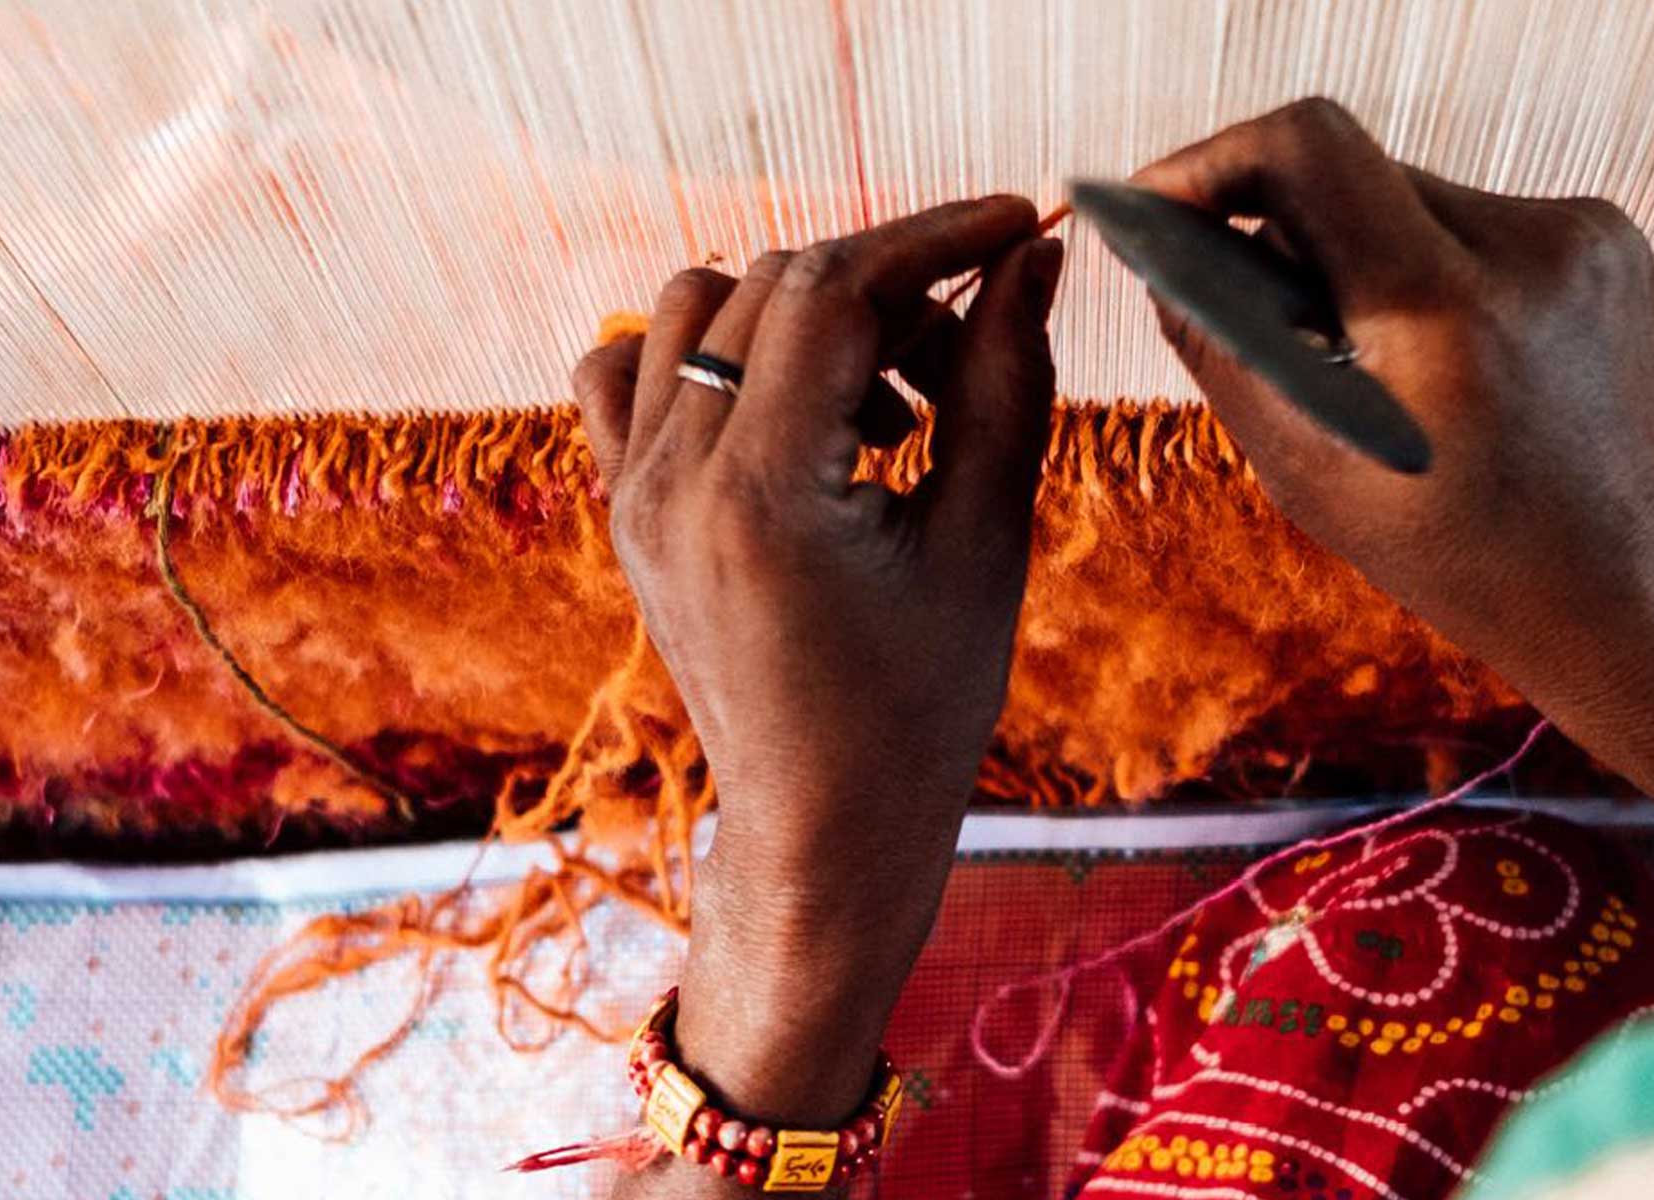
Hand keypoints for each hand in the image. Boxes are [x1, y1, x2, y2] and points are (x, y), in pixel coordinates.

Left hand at [574, 196, 1060, 1139]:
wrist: (822, 825)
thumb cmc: (919, 708)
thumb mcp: (984, 541)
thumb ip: (1005, 383)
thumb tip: (1031, 257)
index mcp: (761, 497)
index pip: (832, 290)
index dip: (933, 238)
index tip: (1013, 226)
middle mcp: (672, 482)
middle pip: (772, 285)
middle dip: (888, 286)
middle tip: (969, 355)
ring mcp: (632, 492)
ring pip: (695, 307)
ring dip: (801, 314)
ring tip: (884, 402)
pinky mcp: (622, 506)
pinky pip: (628, 370)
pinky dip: (706, 355)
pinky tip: (792, 414)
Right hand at [1130, 98, 1653, 732]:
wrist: (1636, 591)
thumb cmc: (1466, 555)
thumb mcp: (1311, 472)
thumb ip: (1224, 347)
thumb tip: (1157, 250)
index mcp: (1447, 311)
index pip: (1305, 148)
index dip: (1210, 162)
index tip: (1160, 205)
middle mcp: (1528, 247)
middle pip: (1348, 173)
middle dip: (1284, 235)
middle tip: (1271, 326)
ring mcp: (1582, 232)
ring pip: (1404, 194)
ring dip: (1360, 256)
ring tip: (1387, 369)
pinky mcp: (1607, 232)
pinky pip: (1469, 217)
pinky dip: (1428, 269)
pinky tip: (1458, 360)